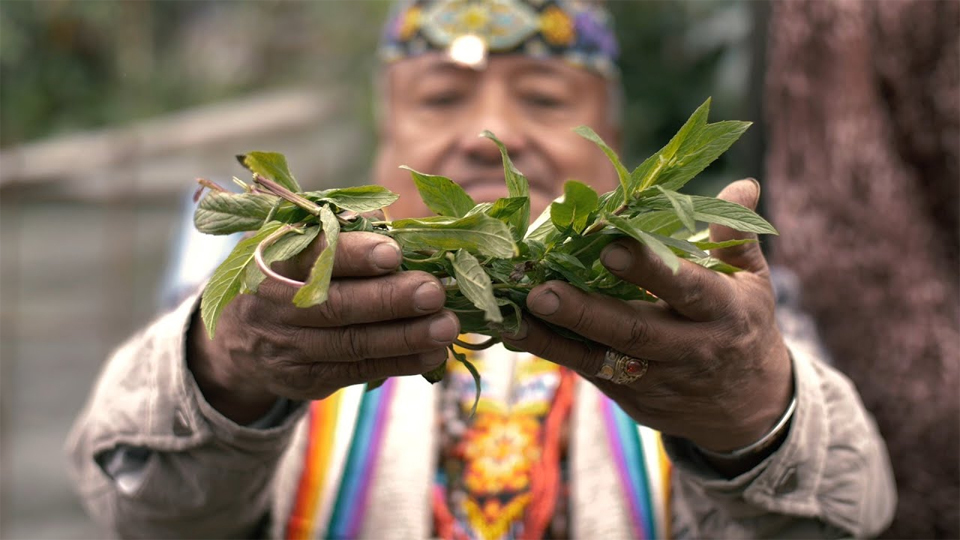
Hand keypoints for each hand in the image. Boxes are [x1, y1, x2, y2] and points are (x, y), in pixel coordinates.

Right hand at [187, 231, 458, 423]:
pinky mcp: (306, 380)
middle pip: (336, 306)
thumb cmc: (289, 277)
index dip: (354, 256)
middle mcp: (275, 305)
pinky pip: (359, 371)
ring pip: (352, 344)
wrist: (239, 341)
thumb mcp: (296, 250)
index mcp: (274, 260)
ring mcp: (289, 348)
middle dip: (390, 300)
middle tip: (434, 292)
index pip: (313, 256)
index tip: (393, 254)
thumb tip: (416, 240)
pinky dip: (400, 363)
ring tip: (447, 326)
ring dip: (406, 337)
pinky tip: (433, 354)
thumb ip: (345, 243)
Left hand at [503, 179, 791, 453]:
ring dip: (554, 339)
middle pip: (633, 331)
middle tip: (541, 290)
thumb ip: (736, 238)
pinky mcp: (630, 395)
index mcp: (722, 313)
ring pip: (600, 359)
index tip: (610, 247)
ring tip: (514, 315)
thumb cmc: (743, 326)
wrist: (747, 407)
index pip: (687, 290)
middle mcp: (688, 348)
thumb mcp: (752, 283)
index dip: (649, 270)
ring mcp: (656, 378)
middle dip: (585, 312)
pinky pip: (587, 372)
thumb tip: (742, 185)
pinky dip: (553, 352)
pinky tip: (516, 331)